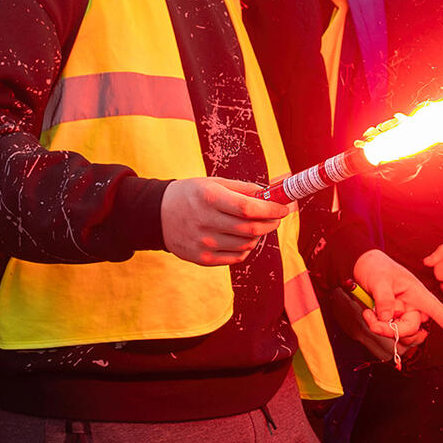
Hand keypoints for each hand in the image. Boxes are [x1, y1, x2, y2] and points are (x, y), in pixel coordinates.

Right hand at [160, 177, 286, 266]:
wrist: (158, 216)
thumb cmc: (192, 195)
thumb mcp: (214, 183)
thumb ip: (244, 188)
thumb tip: (273, 193)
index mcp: (209, 197)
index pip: (248, 208)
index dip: (271, 209)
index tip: (284, 207)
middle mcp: (205, 221)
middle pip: (251, 229)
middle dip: (271, 223)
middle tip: (276, 217)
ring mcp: (203, 243)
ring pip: (247, 244)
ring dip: (258, 234)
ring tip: (253, 224)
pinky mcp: (203, 259)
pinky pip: (237, 257)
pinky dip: (246, 247)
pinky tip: (240, 236)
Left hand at [353, 248, 442, 346]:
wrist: (364, 267)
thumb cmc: (377, 267)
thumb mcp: (380, 279)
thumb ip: (384, 299)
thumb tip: (387, 318)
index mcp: (416, 292)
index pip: (435, 308)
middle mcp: (412, 305)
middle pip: (413, 328)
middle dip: (394, 330)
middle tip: (375, 324)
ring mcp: (402, 314)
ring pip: (402, 334)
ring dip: (384, 331)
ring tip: (370, 316)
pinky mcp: (391, 319)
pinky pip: (390, 332)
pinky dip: (378, 328)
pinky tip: (369, 315)